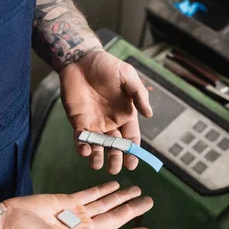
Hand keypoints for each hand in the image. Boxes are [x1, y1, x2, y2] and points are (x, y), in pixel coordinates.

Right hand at [0, 181, 152, 228]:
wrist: (8, 220)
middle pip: (114, 219)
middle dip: (131, 210)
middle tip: (149, 201)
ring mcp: (76, 214)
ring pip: (104, 204)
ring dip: (120, 197)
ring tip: (136, 190)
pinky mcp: (66, 202)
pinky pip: (90, 194)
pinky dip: (103, 189)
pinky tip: (114, 185)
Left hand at [59, 50, 153, 173]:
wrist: (81, 60)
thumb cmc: (107, 66)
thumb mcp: (128, 76)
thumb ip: (139, 94)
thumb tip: (149, 114)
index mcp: (126, 115)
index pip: (131, 139)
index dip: (132, 152)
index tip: (132, 164)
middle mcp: (111, 123)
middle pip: (115, 147)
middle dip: (115, 159)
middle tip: (114, 169)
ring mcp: (94, 124)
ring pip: (98, 147)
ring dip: (97, 157)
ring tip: (97, 164)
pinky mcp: (78, 122)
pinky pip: (81, 139)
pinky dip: (82, 146)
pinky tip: (84, 150)